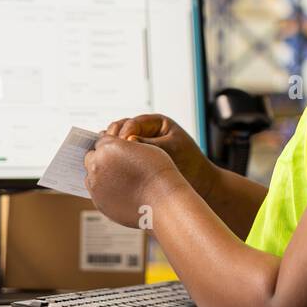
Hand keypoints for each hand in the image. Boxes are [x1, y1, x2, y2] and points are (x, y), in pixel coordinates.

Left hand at [84, 135, 178, 229]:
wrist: (162, 199)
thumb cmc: (157, 172)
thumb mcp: (142, 147)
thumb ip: (122, 146)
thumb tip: (113, 151)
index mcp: (108, 147)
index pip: (101, 140)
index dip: (111, 144)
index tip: (118, 149)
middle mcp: (97, 165)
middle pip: (91, 157)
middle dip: (102, 158)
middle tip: (118, 163)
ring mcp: (96, 186)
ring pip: (91, 176)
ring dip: (101, 174)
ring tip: (120, 178)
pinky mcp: (99, 203)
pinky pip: (97, 192)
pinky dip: (105, 190)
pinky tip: (121, 190)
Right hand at [104, 114, 218, 202]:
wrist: (199, 183)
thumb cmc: (191, 162)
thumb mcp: (172, 149)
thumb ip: (151, 144)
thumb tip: (128, 140)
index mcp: (156, 124)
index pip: (133, 123)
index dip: (124, 132)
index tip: (122, 143)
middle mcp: (145, 133)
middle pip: (121, 131)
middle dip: (113, 140)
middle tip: (108, 151)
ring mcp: (139, 148)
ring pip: (118, 146)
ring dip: (112, 151)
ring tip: (107, 161)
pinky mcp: (136, 163)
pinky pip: (122, 159)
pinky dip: (115, 162)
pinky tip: (110, 171)